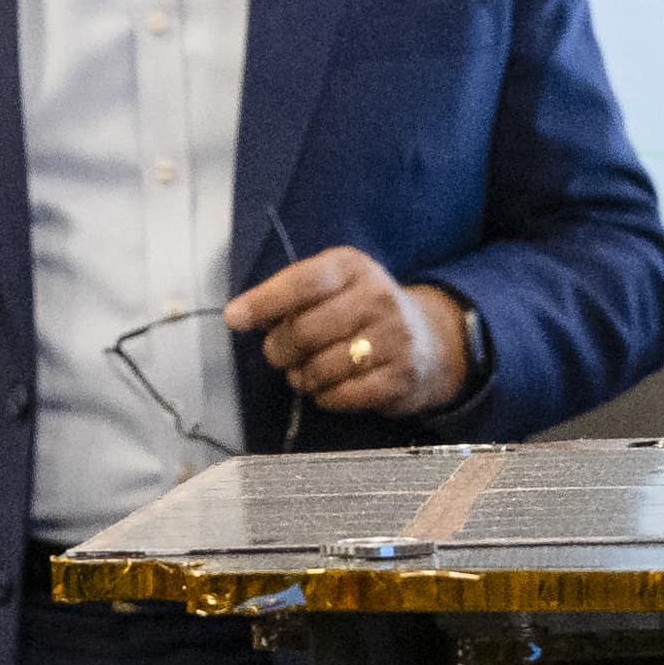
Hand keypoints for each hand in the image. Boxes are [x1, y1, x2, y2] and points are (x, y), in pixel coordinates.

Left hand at [230, 248, 474, 420]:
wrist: (428, 341)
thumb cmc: (361, 311)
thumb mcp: (332, 286)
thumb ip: (289, 295)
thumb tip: (239, 315)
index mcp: (352, 267)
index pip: (302, 282)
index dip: (264, 302)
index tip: (234, 318)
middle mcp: (377, 297)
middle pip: (305, 331)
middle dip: (279, 350)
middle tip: (279, 354)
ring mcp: (393, 338)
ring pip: (320, 368)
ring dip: (301, 377)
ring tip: (305, 372)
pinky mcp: (400, 377)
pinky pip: (341, 395)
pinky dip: (324, 397)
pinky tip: (328, 387)